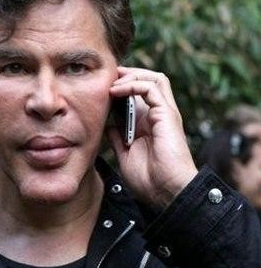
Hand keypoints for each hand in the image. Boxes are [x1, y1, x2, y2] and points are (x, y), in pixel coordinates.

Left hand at [107, 67, 197, 208]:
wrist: (166, 192)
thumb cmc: (149, 181)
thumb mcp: (124, 154)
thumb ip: (117, 137)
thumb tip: (105, 123)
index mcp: (149, 124)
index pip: (138, 95)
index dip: (120, 87)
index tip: (100, 89)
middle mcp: (158, 116)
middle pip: (148, 80)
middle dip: (127, 75)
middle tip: (105, 78)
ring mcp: (164, 113)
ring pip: (154, 78)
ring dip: (131, 75)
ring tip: (111, 83)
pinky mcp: (167, 114)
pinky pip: (152, 88)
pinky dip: (134, 84)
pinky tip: (117, 91)